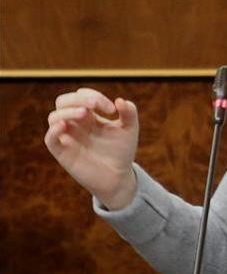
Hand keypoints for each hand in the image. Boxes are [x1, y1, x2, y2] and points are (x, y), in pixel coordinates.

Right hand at [44, 88, 138, 209]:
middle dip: (77, 99)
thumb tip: (120, 100)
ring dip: (67, 112)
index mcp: (89, 116)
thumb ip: (129, 113)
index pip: (82, 96)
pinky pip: (50, 139)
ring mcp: (67, 137)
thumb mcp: (129, 130)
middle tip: (93, 104)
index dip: (94, 96)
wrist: (118, 177)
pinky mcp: (62, 152)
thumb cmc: (121, 151)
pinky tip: (65, 126)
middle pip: (63, 102)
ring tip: (83, 113)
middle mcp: (75, 124)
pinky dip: (54, 130)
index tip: (112, 109)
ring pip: (54, 117)